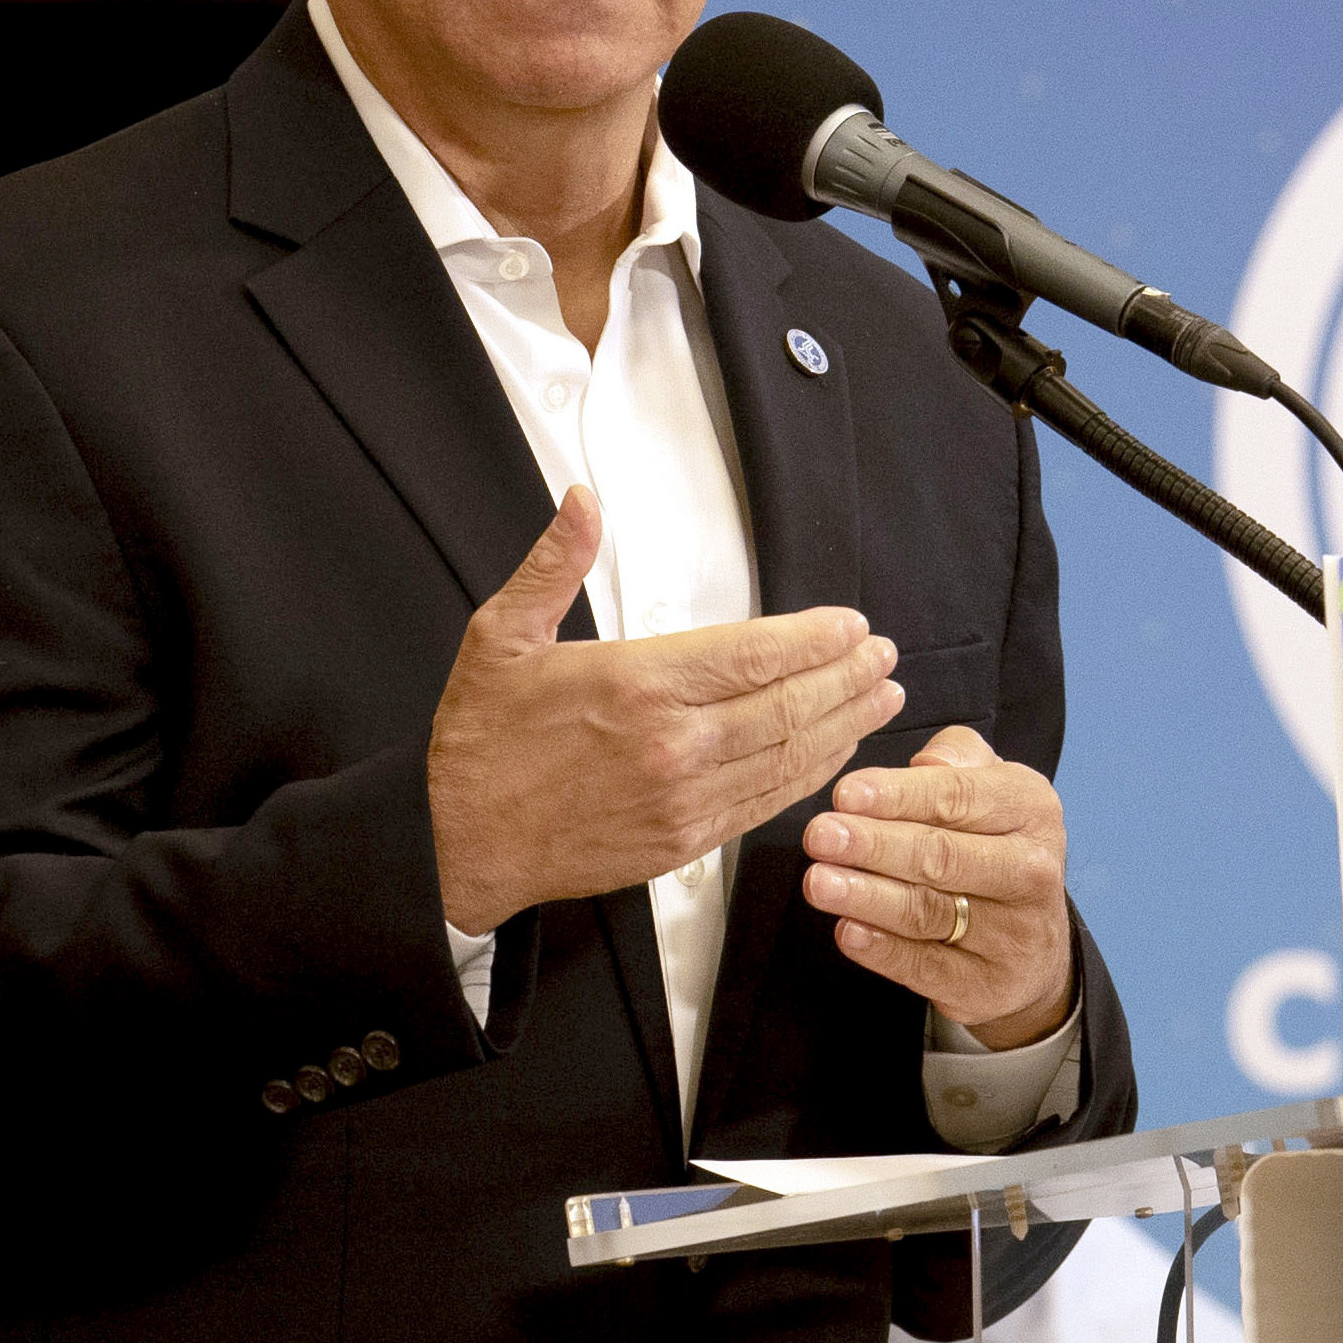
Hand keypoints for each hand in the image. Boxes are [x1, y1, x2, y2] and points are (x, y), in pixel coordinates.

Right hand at [428, 487, 904, 932]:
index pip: (752, 654)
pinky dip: (809, 775)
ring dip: (844, 725)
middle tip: (883, 656)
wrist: (459, 842)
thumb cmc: (482, 740)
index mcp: (637, 685)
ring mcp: (683, 799)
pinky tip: (834, 751)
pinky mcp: (683, 841)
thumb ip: (552, 566)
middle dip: (845, 677)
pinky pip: (764, 803)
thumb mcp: (501, 637)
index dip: (813, 639)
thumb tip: (582, 500)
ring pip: (786, 756)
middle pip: (786, 705)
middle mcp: (672, 744)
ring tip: (881, 696)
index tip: (850, 625)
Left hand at [800, 725, 1073, 1049]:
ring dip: (867, 897)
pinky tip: (847, 931)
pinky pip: (926, 966)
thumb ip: (957, 760)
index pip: (959, 796)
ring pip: (929, 912)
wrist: (1035, 948)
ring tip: (818, 882)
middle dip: (874, 845)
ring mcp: (1014, 934)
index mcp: (1031, 809)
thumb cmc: (992, 847)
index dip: (899, 795)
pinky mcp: (988, 986)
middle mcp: (1031, 870)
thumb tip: (923, 763)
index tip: (846, 794)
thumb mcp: (990, 789)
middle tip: (820, 836)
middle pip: (942, 855)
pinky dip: (882, 950)